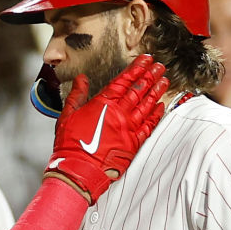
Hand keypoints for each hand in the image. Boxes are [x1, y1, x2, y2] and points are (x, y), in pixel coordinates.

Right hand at [45, 54, 166, 202]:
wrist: (78, 170)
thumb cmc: (70, 144)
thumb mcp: (67, 115)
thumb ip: (77, 95)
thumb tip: (81, 79)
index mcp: (103, 104)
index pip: (123, 81)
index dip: (136, 69)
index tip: (145, 59)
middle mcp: (118, 114)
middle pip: (138, 90)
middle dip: (150, 76)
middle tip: (159, 66)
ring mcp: (128, 129)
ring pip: (146, 105)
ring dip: (156, 92)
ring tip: (164, 80)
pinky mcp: (133, 143)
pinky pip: (148, 126)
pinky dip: (155, 115)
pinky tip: (160, 107)